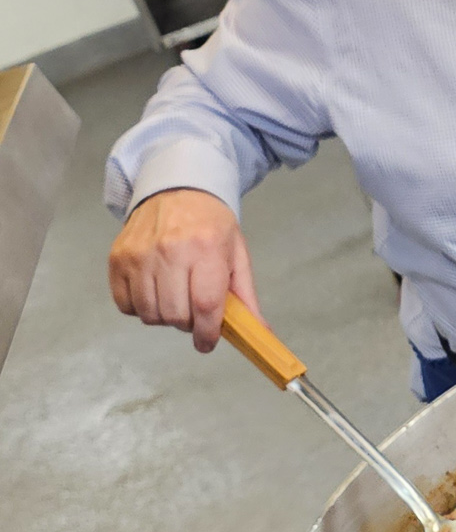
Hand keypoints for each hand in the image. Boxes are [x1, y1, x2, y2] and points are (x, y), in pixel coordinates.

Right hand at [109, 188, 259, 353]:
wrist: (177, 189)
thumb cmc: (210, 225)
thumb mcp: (237, 254)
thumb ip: (245, 296)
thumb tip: (260, 333)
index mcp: (206, 248)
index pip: (205, 305)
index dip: (207, 333)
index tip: (206, 342)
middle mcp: (170, 251)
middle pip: (175, 315)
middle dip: (188, 324)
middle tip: (194, 311)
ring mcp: (140, 255)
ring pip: (149, 314)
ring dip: (164, 317)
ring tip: (175, 298)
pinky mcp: (118, 259)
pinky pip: (125, 305)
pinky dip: (140, 307)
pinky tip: (154, 291)